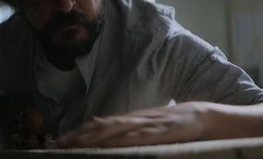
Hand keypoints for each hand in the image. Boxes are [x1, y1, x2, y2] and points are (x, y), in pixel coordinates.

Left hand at [57, 102, 207, 147]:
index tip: (64, 138)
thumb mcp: (152, 126)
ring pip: (116, 129)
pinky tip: (107, 145)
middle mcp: (137, 119)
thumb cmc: (177, 124)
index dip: (82, 130)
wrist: (203, 116)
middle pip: (103, 125)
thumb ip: (132, 130)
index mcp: (134, 118)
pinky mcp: (161, 132)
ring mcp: (148, 124)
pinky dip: (120, 140)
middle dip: (80, 134)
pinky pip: (137, 136)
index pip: (102, 123)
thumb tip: (110, 132)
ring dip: (93, 137)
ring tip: (74, 143)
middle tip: (59, 143)